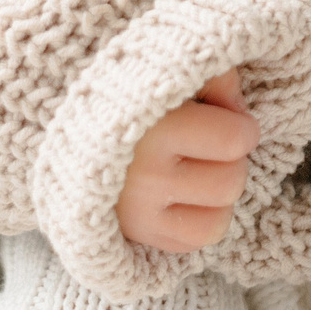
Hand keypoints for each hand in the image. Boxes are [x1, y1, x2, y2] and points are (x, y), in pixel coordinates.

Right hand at [117, 71, 261, 254]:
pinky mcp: (132, 236)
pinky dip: (200, 220)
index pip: (236, 141)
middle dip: (231, 161)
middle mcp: (144, 179)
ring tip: (198, 169)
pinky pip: (194, 244)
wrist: (68, 123)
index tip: (226, 116)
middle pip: (231, 182)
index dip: (242, 127)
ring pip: (218, 222)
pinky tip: (186, 194)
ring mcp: (136, 214)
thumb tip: (239, 110)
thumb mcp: (172, 65)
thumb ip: (216, 76)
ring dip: (217, 195)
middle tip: (209, 144)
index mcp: (155, 130)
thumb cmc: (132, 91)